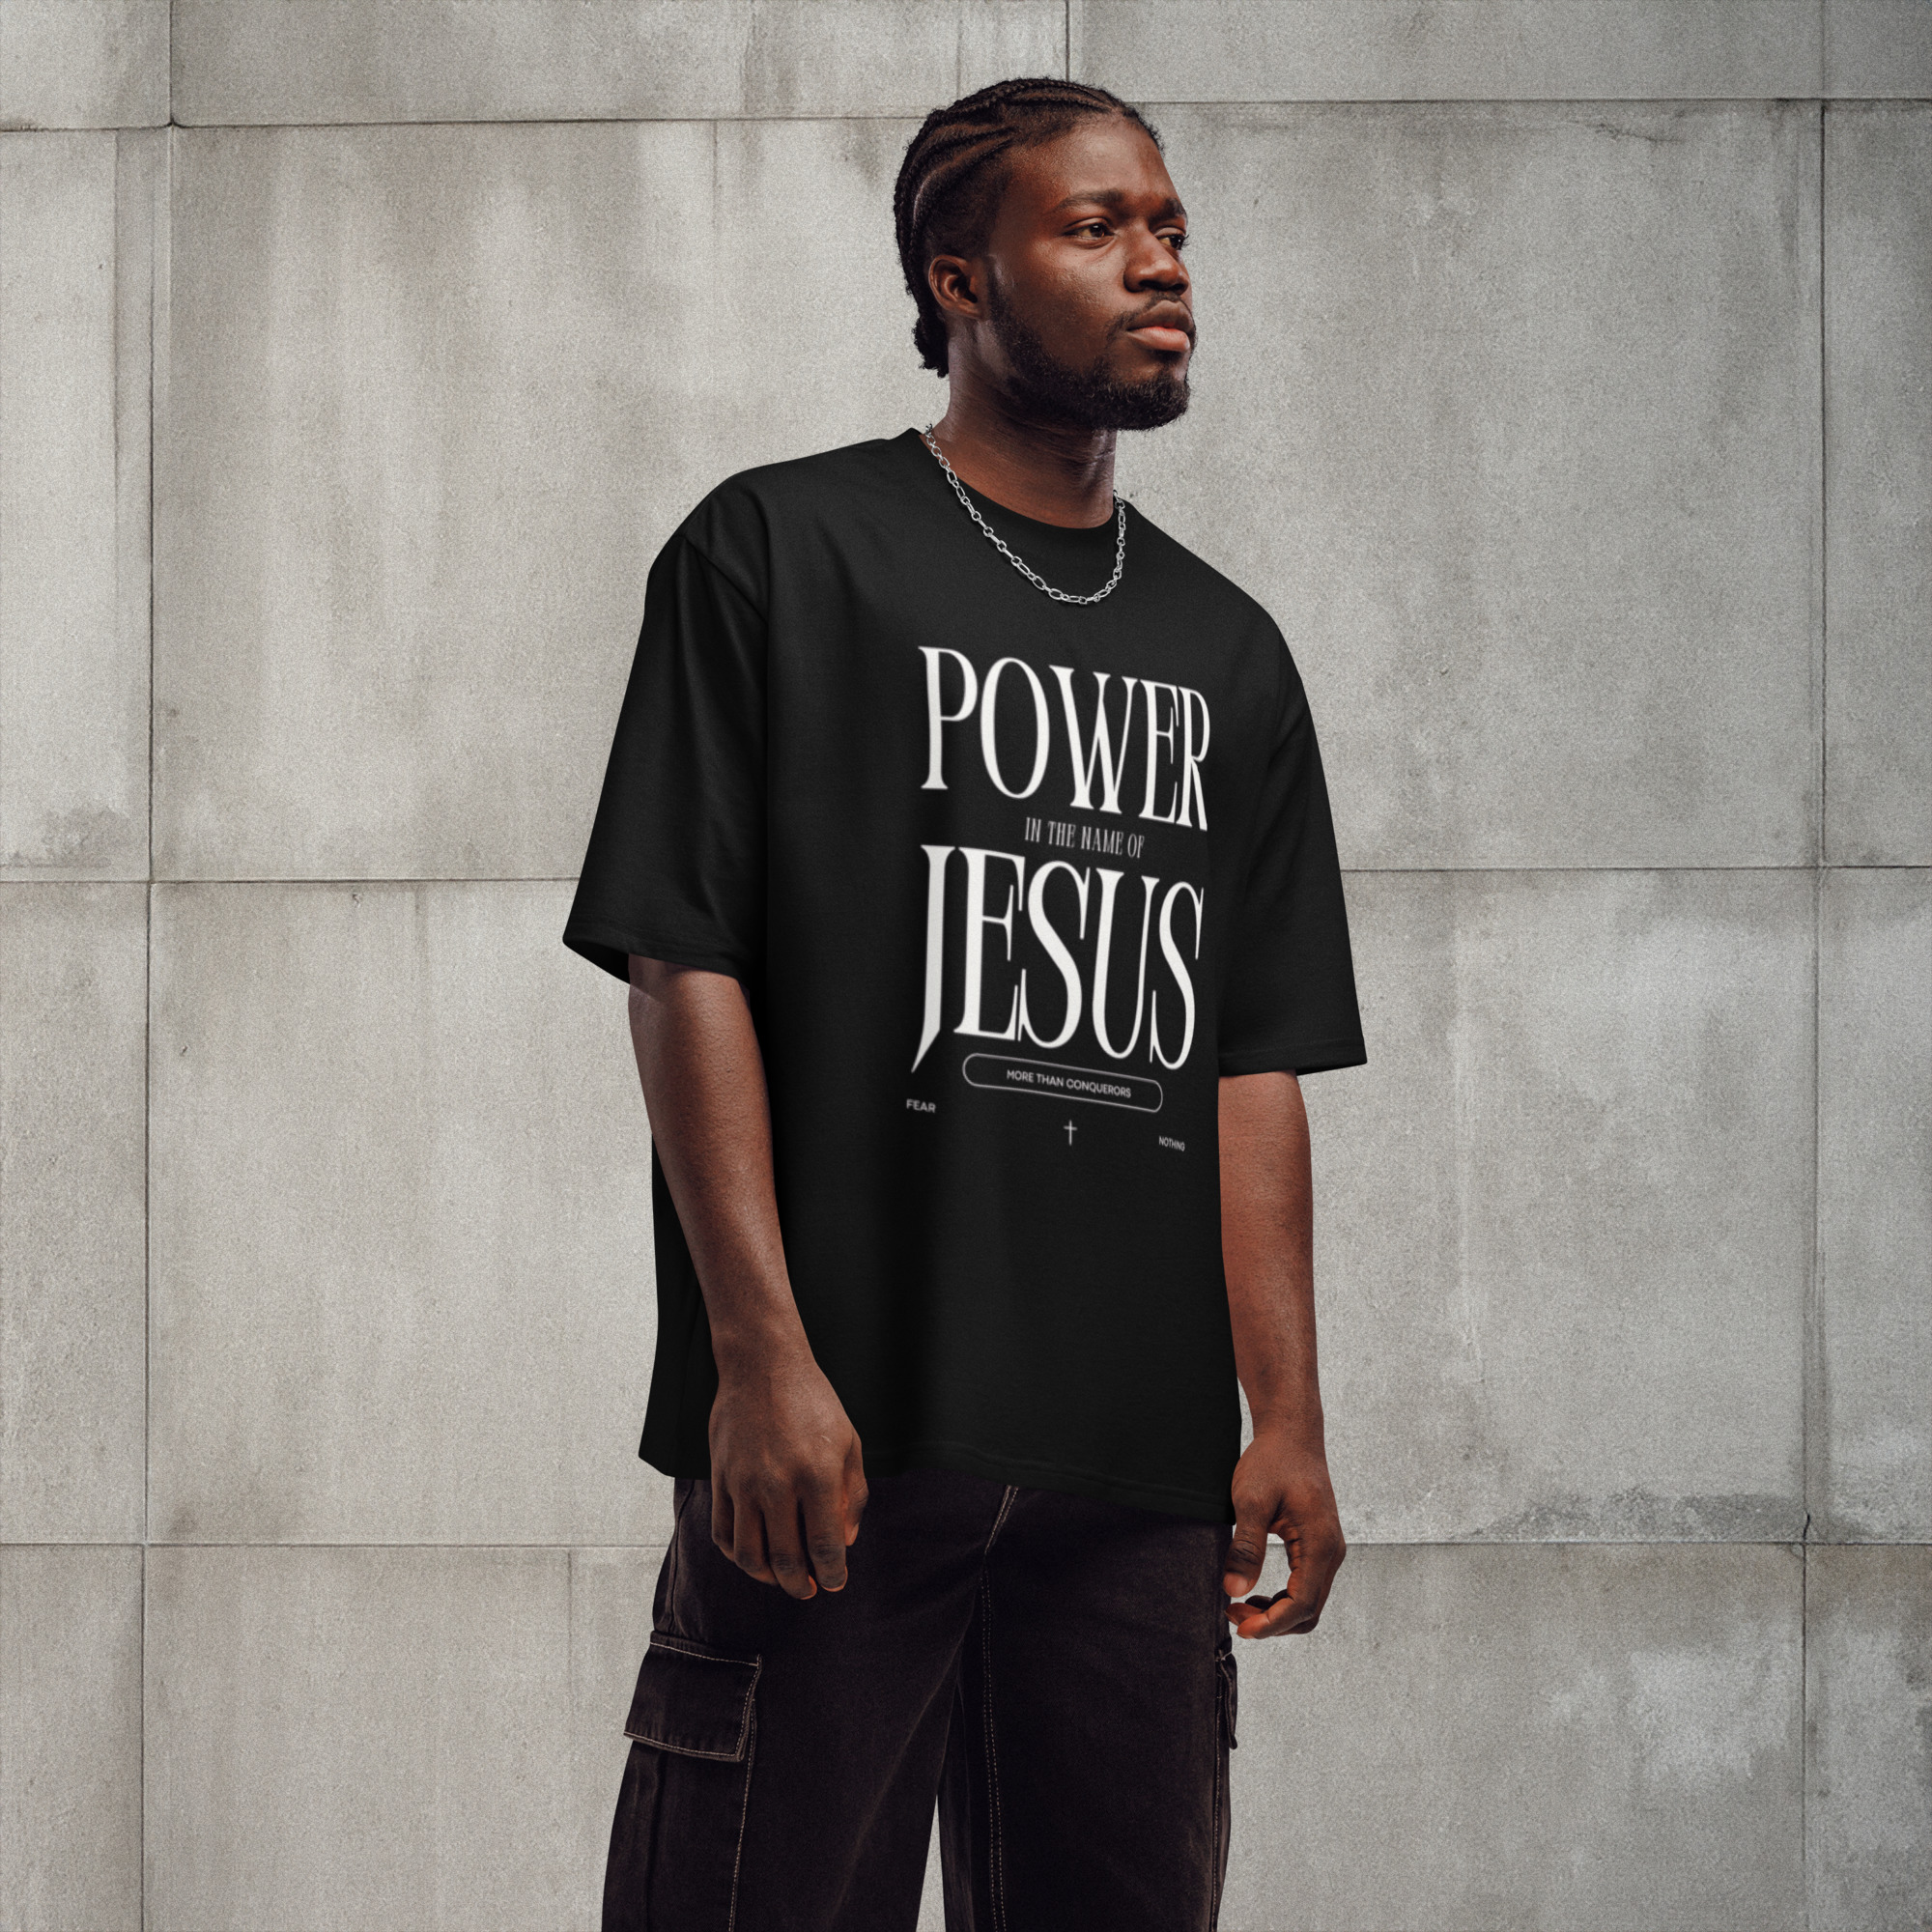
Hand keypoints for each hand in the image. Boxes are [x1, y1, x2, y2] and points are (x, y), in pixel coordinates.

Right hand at [708, 1343, 867, 1600]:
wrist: (762, 1366)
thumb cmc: (812, 1402)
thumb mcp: (848, 1442)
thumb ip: (851, 1494)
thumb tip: (845, 1541)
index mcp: (817, 1475)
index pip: (824, 1545)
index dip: (833, 1573)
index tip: (835, 1582)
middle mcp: (778, 1484)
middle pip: (786, 1558)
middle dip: (801, 1584)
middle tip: (810, 1590)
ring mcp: (743, 1483)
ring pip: (749, 1554)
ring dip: (768, 1577)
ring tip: (782, 1578)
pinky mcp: (720, 1478)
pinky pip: (723, 1532)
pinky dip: (737, 1555)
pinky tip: (753, 1555)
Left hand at [1222, 1425, 1344, 1638]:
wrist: (1292, 1434)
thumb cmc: (1274, 1460)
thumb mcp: (1251, 1501)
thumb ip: (1245, 1547)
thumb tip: (1235, 1590)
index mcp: (1320, 1544)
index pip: (1303, 1603)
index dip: (1272, 1624)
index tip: (1241, 1627)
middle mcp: (1331, 1552)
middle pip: (1309, 1611)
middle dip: (1272, 1623)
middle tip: (1233, 1615)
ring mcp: (1328, 1550)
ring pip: (1309, 1602)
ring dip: (1277, 1612)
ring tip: (1240, 1606)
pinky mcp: (1318, 1546)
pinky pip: (1306, 1585)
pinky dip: (1283, 1598)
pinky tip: (1256, 1592)